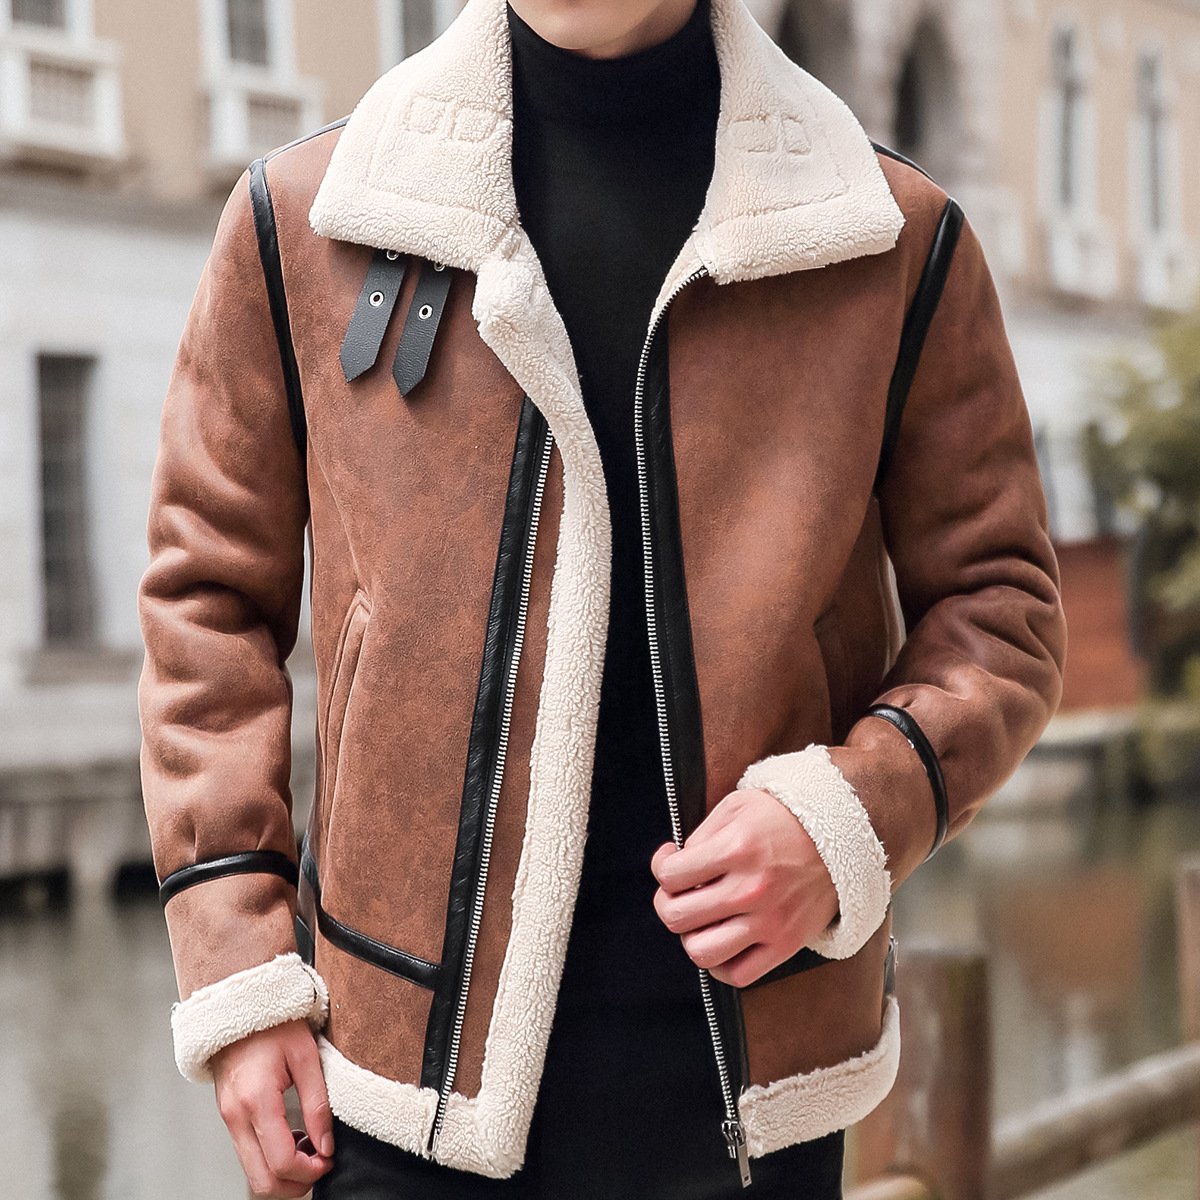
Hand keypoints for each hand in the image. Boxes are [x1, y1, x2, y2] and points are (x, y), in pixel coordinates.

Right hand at [210, 1019, 334, 1198]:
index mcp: (257, 1101)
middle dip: (294, 1183)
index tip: (328, 1160)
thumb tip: (326, 1144)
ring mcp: (228, 1119)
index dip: (309, 1171)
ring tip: (309, 1148)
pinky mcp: (228, 1117)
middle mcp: (236, 1117)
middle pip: (261, 1181)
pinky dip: (270, 1159)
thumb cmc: (273, 1024)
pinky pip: (247, 1154)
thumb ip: (318, 1103)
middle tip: (320, 1163)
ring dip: (282, 1173)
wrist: (238, 1006)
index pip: (281, 1161)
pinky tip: (291, 1139)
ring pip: (252, 1172)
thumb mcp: (306, 1055)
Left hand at [650, 787, 839, 987]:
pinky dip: (719, 965)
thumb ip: (702, 835)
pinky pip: (738, 975)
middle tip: (679, 891)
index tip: (670, 860)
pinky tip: (720, 940)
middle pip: (677, 917)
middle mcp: (751, 889)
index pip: (671, 875)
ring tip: (699, 919)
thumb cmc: (785, 817)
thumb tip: (675, 865)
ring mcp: (770, 922)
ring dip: (691, 936)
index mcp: (737, 849)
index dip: (661, 866)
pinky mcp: (786, 945)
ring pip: (701, 952)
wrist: (843, 834)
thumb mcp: (738, 806)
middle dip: (668, 902)